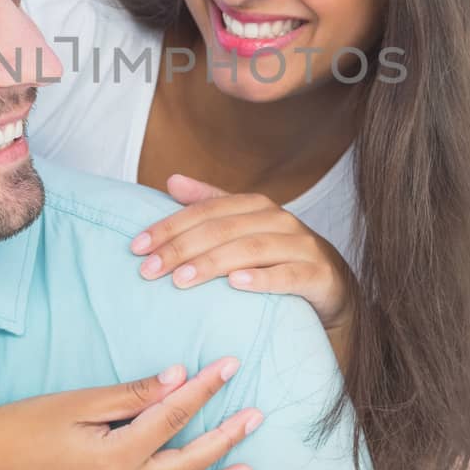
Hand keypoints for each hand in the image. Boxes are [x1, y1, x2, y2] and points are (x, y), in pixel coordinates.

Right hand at [0, 358, 263, 469]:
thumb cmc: (28, 423)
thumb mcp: (81, 401)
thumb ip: (133, 394)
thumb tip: (178, 377)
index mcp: (118, 455)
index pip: (175, 415)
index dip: (206, 389)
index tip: (231, 365)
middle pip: (188, 463)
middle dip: (226, 438)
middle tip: (256, 417)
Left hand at [132, 175, 356, 335]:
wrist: (333, 289)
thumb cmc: (279, 258)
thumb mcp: (243, 230)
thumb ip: (210, 205)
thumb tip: (171, 181)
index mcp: (255, 206)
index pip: (205, 211)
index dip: (169, 226)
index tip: (136, 247)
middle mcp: (278, 220)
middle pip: (223, 229)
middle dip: (181, 248)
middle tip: (149, 269)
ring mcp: (301, 246)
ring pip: (252, 249)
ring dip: (212, 263)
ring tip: (180, 280)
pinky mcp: (319, 274)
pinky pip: (289, 275)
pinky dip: (262, 279)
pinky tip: (236, 285)